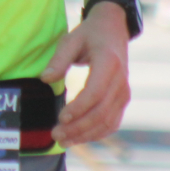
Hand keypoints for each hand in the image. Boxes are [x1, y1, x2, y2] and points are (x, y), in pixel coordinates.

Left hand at [39, 4, 131, 145]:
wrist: (113, 30)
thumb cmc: (89, 34)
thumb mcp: (71, 39)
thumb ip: (58, 59)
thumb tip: (45, 79)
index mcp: (109, 63)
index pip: (95, 92)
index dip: (78, 108)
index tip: (60, 118)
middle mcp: (120, 80)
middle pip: (101, 112)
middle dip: (78, 127)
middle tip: (56, 135)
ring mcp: (124, 92)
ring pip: (108, 121)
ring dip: (86, 134)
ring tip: (63, 140)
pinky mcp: (123, 99)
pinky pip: (113, 121)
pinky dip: (97, 133)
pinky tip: (79, 138)